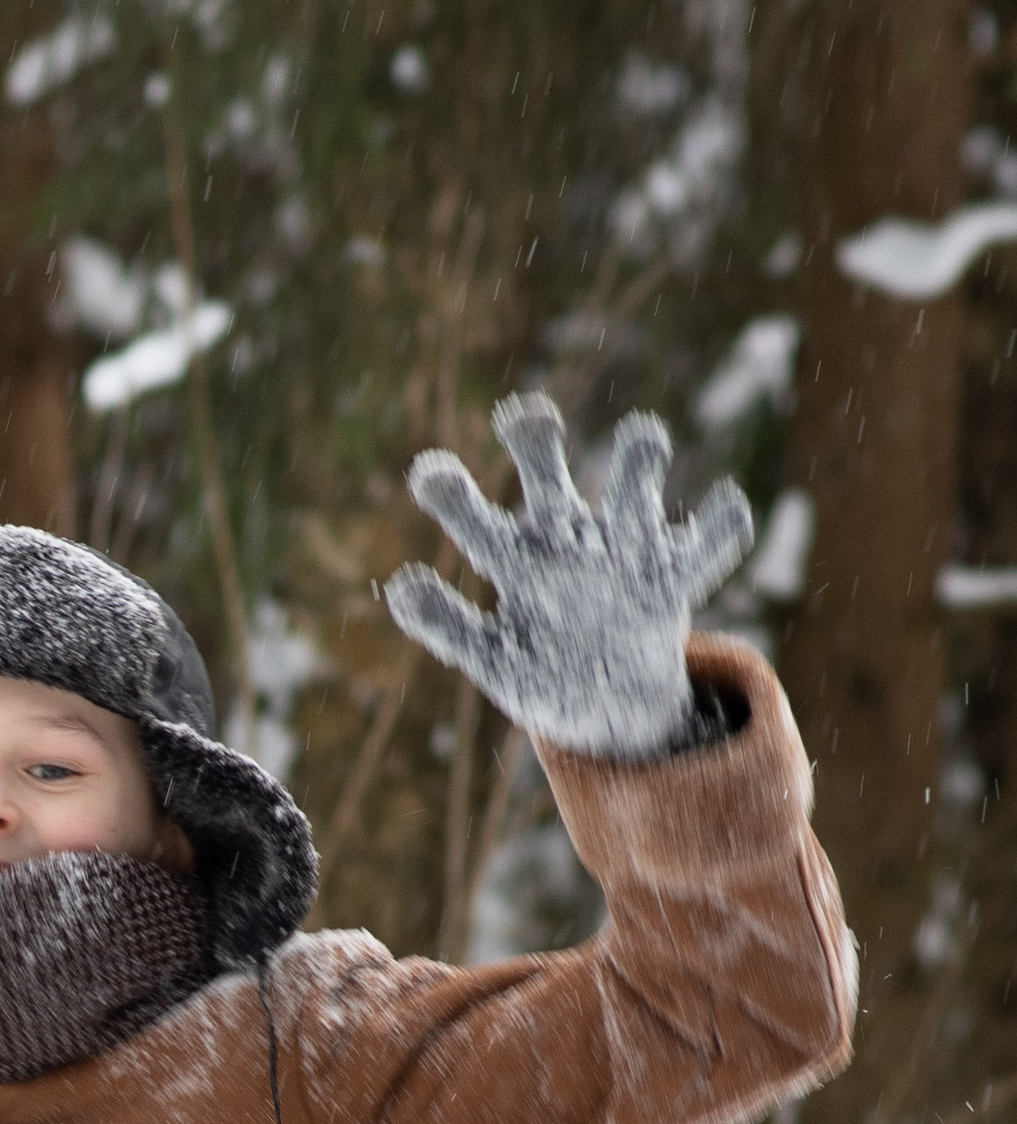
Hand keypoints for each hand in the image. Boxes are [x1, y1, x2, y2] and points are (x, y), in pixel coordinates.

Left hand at [385, 393, 753, 761]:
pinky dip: (721, 521)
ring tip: (641, 443)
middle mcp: (571, 537)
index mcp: (518, 555)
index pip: (476, 516)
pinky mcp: (677, 577)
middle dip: (534, 440)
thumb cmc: (540, 665)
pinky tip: (723, 506)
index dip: (450, 493)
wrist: (613, 701)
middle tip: (521, 421)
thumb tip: (401, 583)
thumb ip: (447, 625)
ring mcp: (627, 551)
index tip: (428, 474)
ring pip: (636, 481)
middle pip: (547, 471)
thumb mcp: (491, 657)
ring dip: (638, 459)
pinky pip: (710, 540)